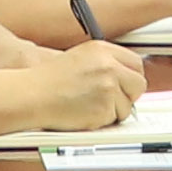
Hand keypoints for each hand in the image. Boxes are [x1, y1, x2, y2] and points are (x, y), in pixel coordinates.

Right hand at [31, 39, 153, 134]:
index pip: (136, 63)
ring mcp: (108, 86)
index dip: (131, 78)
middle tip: (112, 101)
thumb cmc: (48, 80)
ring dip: (113, 111)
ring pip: (128, 105)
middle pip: (139, 84)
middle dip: (129, 95)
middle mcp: (108, 65)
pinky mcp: (105, 106)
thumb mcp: (80, 59)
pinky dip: (102, 120)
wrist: (32, 94)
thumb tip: (126, 77)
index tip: (126, 86)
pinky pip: (114, 119)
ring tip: (88, 105)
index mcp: (103, 50)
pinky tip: (84, 113)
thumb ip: (105, 64)